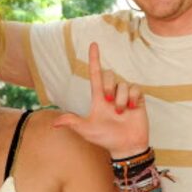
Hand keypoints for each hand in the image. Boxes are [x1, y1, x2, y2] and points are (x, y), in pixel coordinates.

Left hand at [53, 43, 149, 157]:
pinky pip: (135, 88)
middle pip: (110, 75)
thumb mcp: (86, 130)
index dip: (94, 59)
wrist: (126, 147)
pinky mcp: (137, 99)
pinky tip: (132, 109)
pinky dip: (132, 98)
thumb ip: (73, 123)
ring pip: (123, 84)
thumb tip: (54, 123)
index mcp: (99, 98)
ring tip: (121, 113)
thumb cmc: (105, 138)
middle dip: (109, 86)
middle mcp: (112, 94)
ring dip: (121, 99)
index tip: (93, 44)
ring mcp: (125, 96)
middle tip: (109, 103)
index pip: (96, 74)